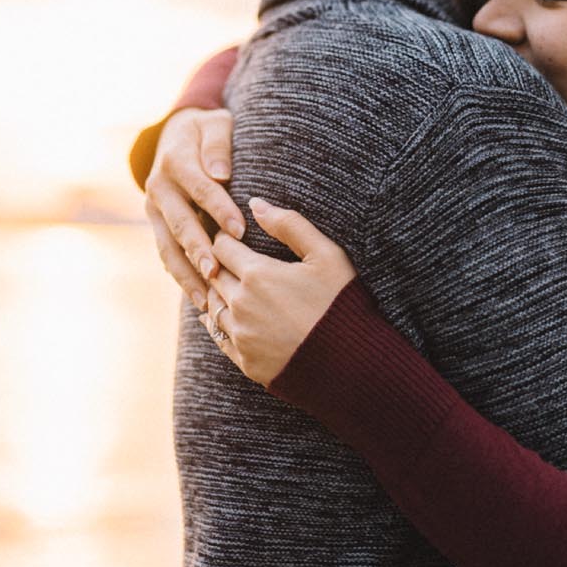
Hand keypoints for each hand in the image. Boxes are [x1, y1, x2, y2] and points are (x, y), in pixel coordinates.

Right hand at [143, 108, 243, 304]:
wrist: (177, 136)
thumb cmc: (207, 132)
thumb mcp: (215, 123)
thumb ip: (218, 144)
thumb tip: (221, 173)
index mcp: (176, 161)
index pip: (200, 188)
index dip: (219, 209)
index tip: (240, 230)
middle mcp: (159, 188)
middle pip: (180, 223)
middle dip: (198, 250)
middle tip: (216, 274)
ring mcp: (154, 210)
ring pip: (168, 247)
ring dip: (186, 275)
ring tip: (205, 301)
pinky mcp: (157, 227)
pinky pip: (167, 256)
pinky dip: (182, 279)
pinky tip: (200, 301)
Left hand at [201, 199, 356, 387]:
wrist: (353, 363)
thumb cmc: (342, 304)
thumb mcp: (326, 255)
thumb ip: (290, 225)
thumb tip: (256, 203)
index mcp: (257, 274)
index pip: (221, 246)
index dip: (225, 238)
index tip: (232, 237)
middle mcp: (241, 305)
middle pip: (214, 276)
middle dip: (219, 265)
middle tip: (225, 259)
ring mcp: (242, 336)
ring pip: (213, 307)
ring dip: (217, 295)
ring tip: (224, 287)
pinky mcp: (247, 362)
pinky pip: (219, 339)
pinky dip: (215, 325)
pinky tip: (217, 319)